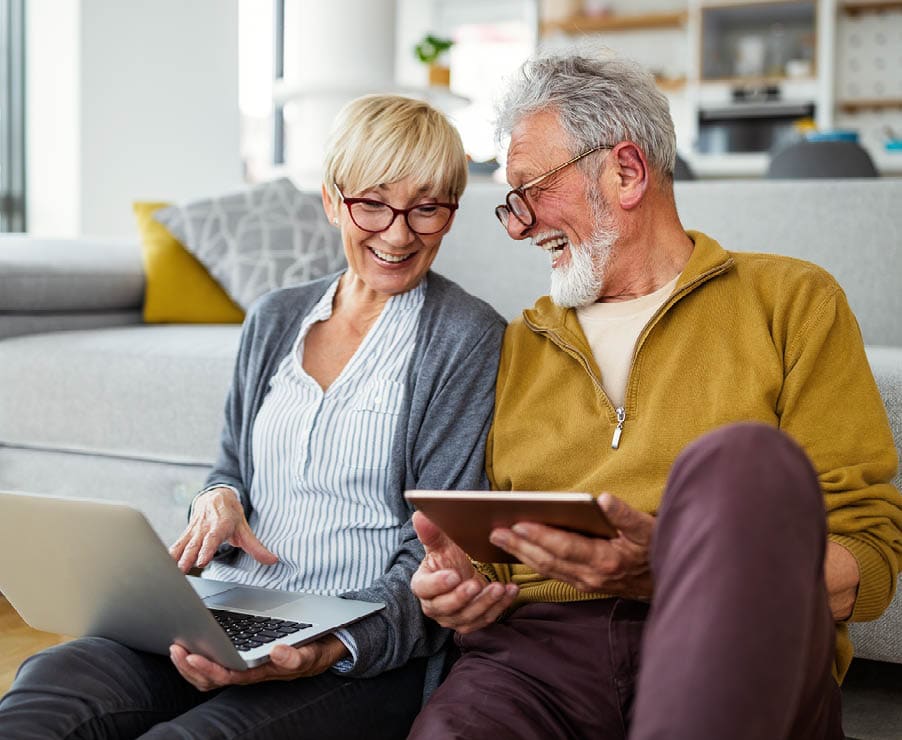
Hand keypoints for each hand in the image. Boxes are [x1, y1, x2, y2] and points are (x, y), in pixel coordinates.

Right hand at [169, 487, 277, 572]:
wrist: (216, 495)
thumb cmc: (230, 514)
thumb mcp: (245, 529)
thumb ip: (256, 547)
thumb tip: (272, 560)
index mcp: (220, 525)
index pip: (213, 538)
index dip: (207, 549)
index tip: (202, 561)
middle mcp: (205, 527)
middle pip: (195, 543)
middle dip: (188, 557)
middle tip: (182, 569)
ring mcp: (193, 530)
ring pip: (184, 544)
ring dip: (177, 557)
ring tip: (171, 570)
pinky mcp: (186, 533)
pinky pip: (177, 544)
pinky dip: (169, 553)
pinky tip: (162, 564)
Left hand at [169, 634, 348, 691]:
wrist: (324, 648)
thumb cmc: (315, 650)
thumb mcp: (312, 653)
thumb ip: (297, 657)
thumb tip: (278, 653)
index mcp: (262, 672)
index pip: (228, 675)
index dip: (207, 668)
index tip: (192, 656)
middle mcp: (249, 673)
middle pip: (212, 679)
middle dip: (190, 667)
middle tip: (176, 648)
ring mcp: (244, 668)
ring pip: (209, 676)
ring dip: (189, 665)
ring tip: (177, 646)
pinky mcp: (242, 659)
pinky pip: (214, 665)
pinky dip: (198, 658)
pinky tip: (191, 645)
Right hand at [410, 511, 517, 633]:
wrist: (462, 574)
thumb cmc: (448, 560)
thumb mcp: (440, 545)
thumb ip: (431, 533)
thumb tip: (420, 515)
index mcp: (423, 586)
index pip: (425, 589)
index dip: (438, 584)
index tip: (453, 575)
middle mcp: (435, 607)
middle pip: (446, 607)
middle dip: (462, 597)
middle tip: (476, 583)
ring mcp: (453, 618)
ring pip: (468, 616)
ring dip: (485, 602)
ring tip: (499, 587)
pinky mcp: (472, 623)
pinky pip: (486, 618)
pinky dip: (500, 606)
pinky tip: (510, 591)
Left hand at [488, 493, 654, 599]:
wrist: (666, 583)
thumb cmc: (655, 550)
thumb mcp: (647, 528)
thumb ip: (624, 514)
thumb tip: (603, 498)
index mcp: (605, 560)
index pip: (564, 546)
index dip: (540, 535)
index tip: (518, 524)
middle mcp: (591, 576)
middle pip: (548, 560)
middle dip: (520, 546)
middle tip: (495, 532)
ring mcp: (587, 584)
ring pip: (547, 568)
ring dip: (522, 554)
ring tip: (499, 539)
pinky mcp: (585, 586)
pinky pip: (553, 573)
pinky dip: (534, 562)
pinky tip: (520, 551)